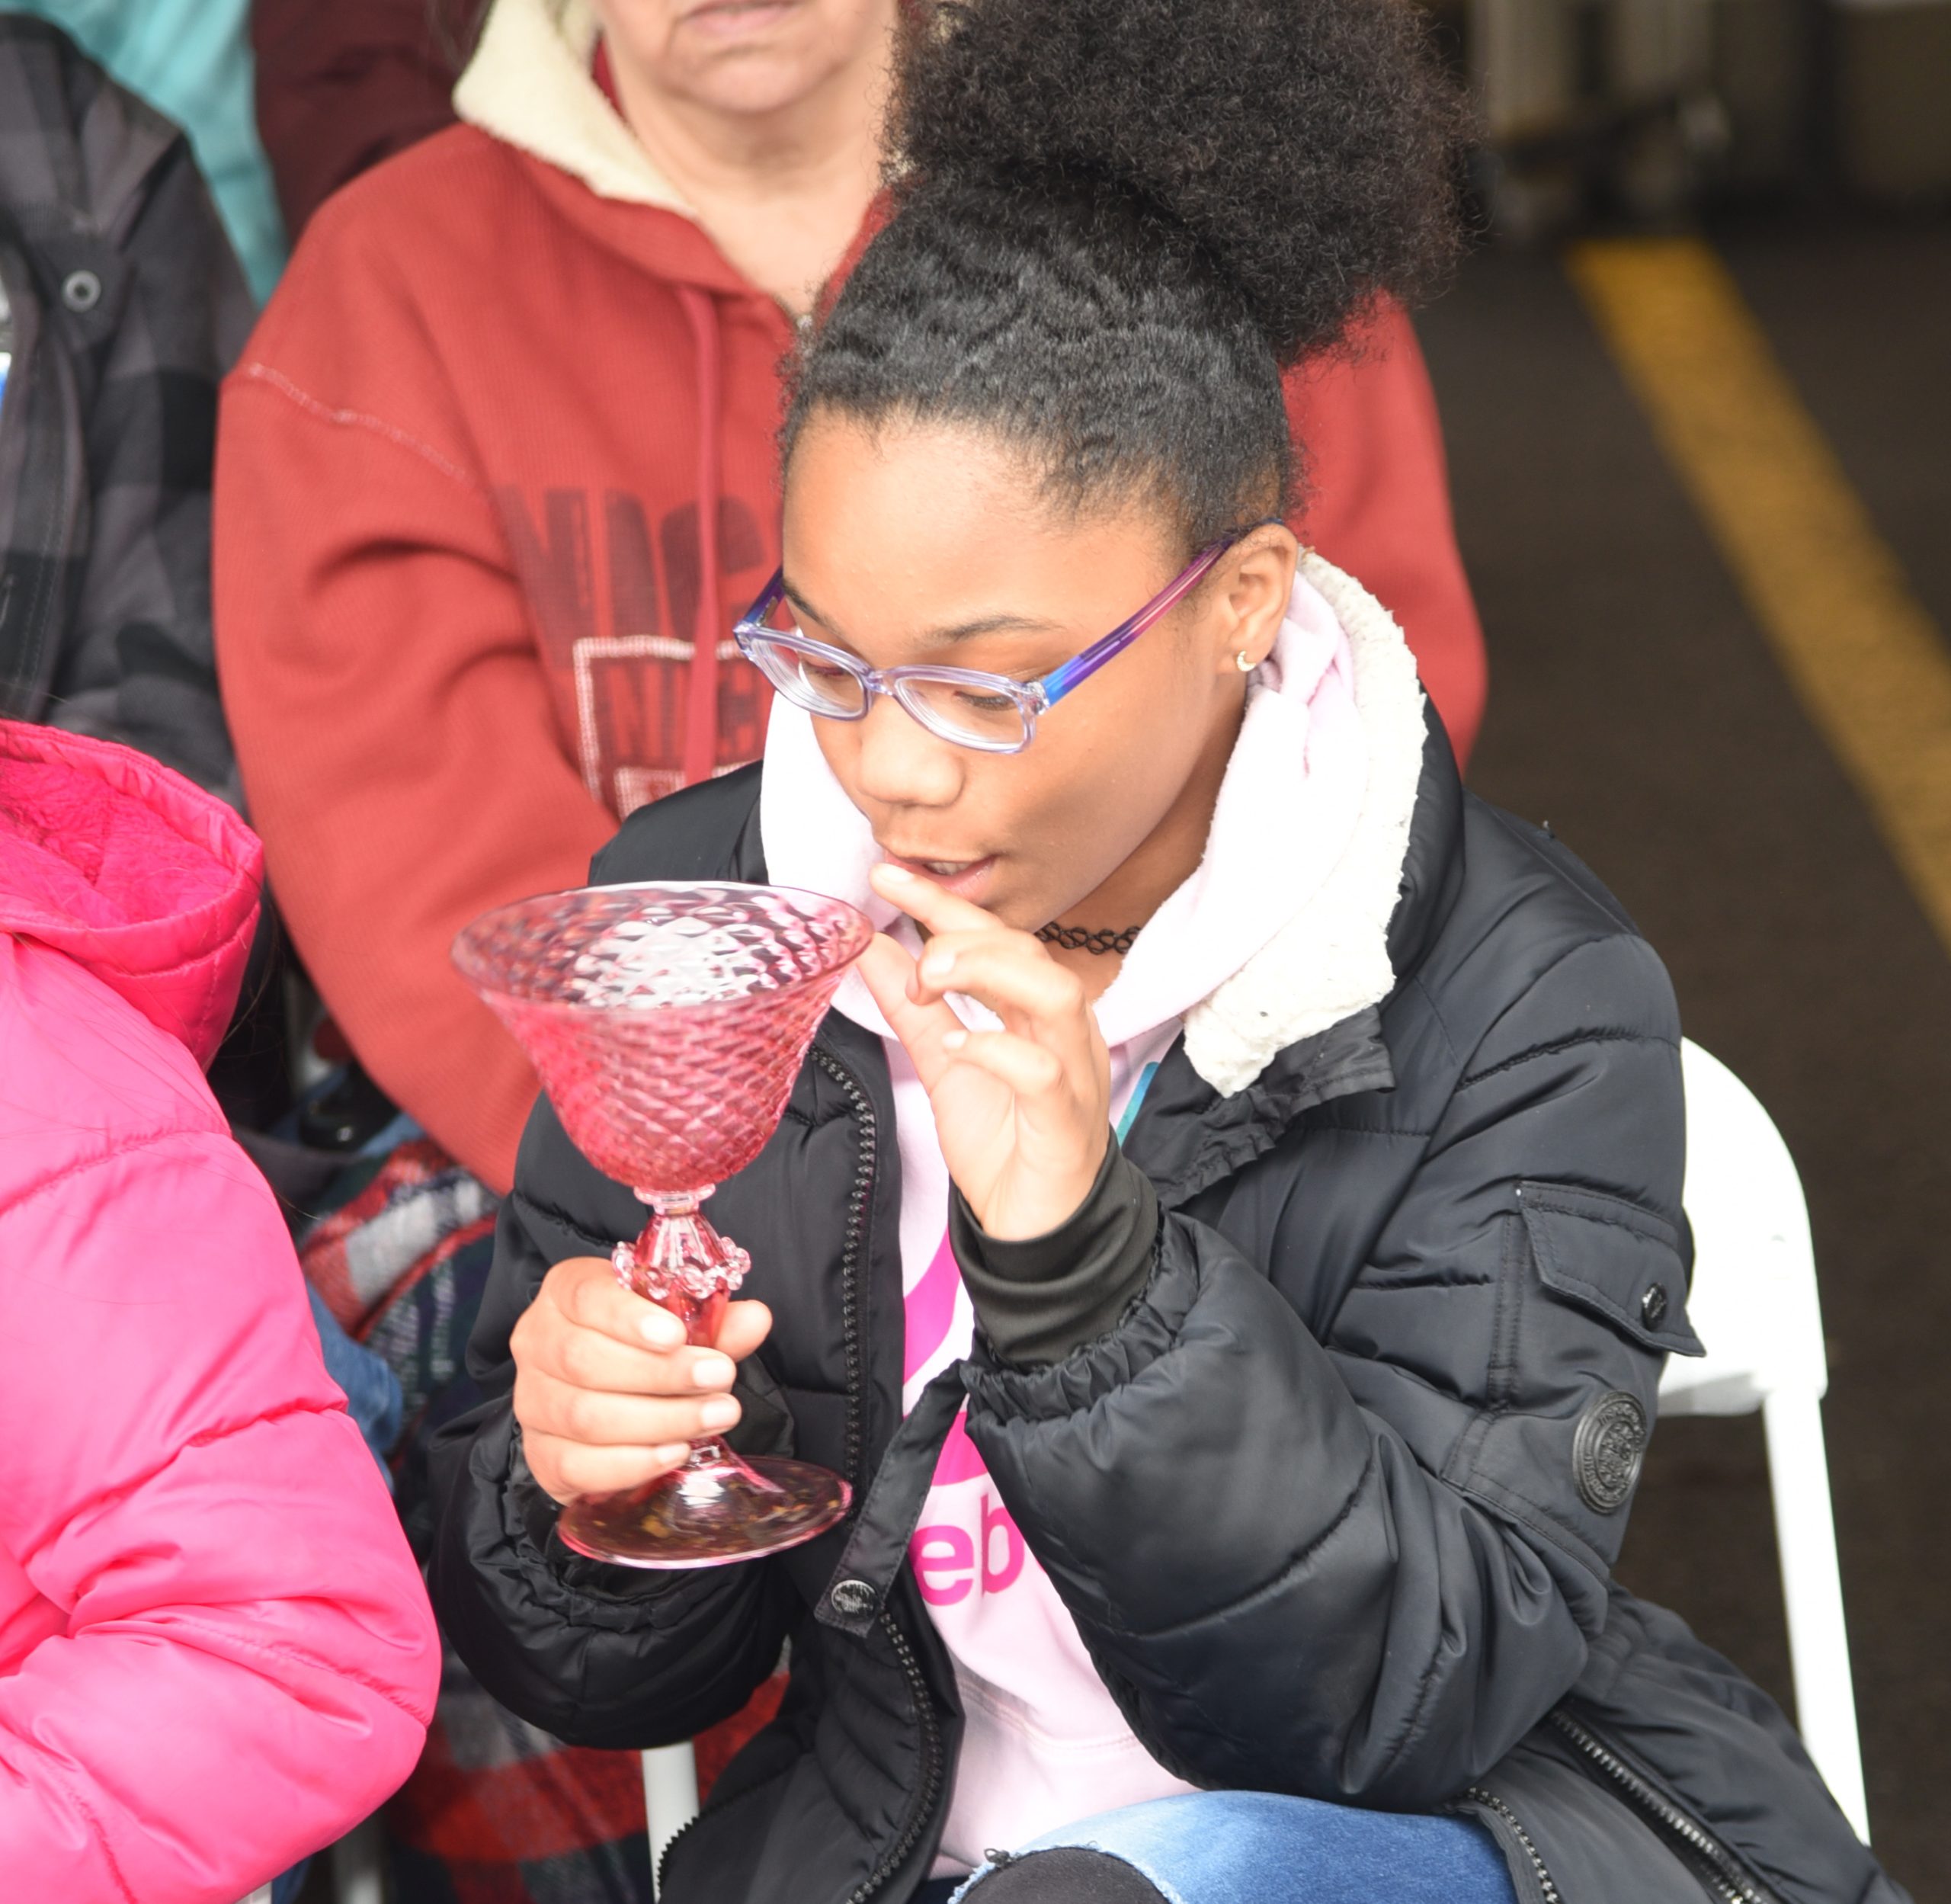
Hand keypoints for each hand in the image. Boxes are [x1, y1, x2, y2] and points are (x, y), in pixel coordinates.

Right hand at [512, 1256, 772, 1504]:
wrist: (609, 1401)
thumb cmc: (645, 1350)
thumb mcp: (680, 1326)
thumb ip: (715, 1323)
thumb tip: (755, 1319)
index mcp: (567, 1294)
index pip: (585, 1297)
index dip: (629, 1317)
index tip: (677, 1335)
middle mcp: (539, 1343)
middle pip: (586, 1360)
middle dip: (661, 1374)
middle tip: (720, 1380)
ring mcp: (532, 1403)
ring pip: (585, 1416)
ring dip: (659, 1420)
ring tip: (715, 1416)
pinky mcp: (541, 1456)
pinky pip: (577, 1465)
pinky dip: (631, 1463)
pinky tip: (674, 1453)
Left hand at [859, 864, 1110, 1239]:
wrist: (1039, 1227)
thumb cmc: (1005, 1142)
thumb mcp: (943, 1064)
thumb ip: (912, 1008)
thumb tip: (870, 949)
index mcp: (1034, 1012)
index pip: (996, 936)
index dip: (943, 901)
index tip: (887, 875)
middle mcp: (1061, 1032)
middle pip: (1029, 952)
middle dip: (963, 933)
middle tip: (909, 956)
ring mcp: (1070, 1073)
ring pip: (1053, 994)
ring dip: (988, 973)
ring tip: (931, 979)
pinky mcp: (1064, 1121)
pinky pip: (1041, 1071)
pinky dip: (995, 1049)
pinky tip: (957, 1047)